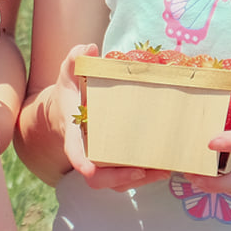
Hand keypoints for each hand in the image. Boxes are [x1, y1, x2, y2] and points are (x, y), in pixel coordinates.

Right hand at [57, 44, 174, 191]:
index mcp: (73, 131)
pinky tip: (164, 167)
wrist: (66, 110)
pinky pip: (125, 179)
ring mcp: (99, 161)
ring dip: (139, 180)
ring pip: (115, 182)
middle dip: (118, 177)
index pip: (73, 149)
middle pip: (96, 177)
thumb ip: (75, 58)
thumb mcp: (69, 72)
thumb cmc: (71, 90)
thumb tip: (89, 48)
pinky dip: (144, 177)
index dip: (80, 160)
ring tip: (163, 169)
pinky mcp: (113, 164)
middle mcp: (85, 151)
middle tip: (141, 169)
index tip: (88, 168)